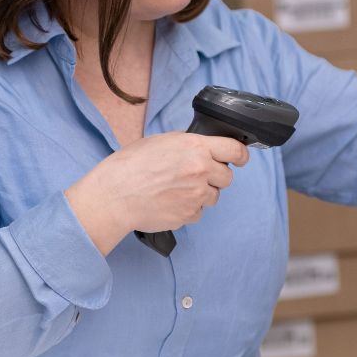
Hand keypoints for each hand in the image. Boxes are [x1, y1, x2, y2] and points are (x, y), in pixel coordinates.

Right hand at [66, 131, 249, 254]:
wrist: (115, 195)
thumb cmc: (130, 166)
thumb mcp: (159, 141)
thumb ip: (186, 144)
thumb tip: (200, 147)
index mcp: (195, 148)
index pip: (235, 150)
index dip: (240, 155)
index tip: (240, 158)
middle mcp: (201, 171)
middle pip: (227, 177)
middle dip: (215, 176)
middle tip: (196, 176)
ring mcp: (196, 196)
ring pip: (213, 197)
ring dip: (201, 194)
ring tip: (177, 190)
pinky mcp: (188, 215)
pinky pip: (198, 213)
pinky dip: (188, 209)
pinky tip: (169, 202)